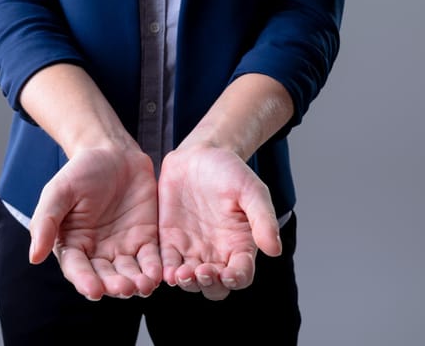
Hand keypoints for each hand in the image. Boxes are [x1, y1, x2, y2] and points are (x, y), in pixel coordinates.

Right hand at [28, 147, 161, 300]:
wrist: (113, 153)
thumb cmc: (81, 171)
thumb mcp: (59, 192)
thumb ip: (46, 222)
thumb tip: (33, 257)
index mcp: (73, 244)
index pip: (77, 269)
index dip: (85, 281)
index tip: (93, 290)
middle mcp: (98, 252)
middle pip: (106, 276)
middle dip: (115, 285)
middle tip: (125, 289)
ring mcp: (123, 247)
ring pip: (130, 272)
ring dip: (137, 282)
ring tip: (144, 285)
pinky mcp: (146, 239)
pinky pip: (151, 258)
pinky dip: (155, 267)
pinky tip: (159, 273)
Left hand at [158, 146, 281, 299]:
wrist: (199, 155)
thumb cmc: (230, 171)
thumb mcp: (252, 190)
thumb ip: (263, 219)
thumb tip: (275, 250)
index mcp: (240, 245)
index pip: (241, 274)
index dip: (236, 279)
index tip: (229, 274)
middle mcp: (216, 253)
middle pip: (214, 285)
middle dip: (209, 285)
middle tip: (202, 272)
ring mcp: (192, 249)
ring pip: (190, 280)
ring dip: (186, 282)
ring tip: (182, 274)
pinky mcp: (170, 241)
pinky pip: (167, 264)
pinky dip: (166, 272)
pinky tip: (165, 271)